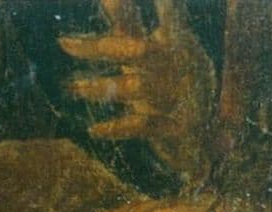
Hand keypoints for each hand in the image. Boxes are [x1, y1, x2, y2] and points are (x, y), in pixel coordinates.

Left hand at [59, 0, 215, 181]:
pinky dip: (117, 127)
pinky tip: (94, 129)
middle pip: (138, 50)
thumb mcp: (151, 50)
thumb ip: (128, 22)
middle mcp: (179, 66)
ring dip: (100, 87)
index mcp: (177, 41)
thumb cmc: (171, 85)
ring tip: (73, 87)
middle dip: (100, 47)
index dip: (148, 6)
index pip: (165, 15)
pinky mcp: (176, 128)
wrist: (206, 138)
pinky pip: (143, 126)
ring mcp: (178, 97)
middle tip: (64, 44)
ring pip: (137, 87)